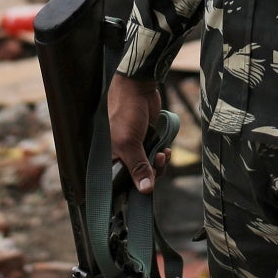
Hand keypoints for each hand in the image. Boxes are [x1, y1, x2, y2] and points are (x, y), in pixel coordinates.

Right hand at [106, 75, 161, 194]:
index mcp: (111, 158)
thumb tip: (145, 189)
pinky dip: (163, 155)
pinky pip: (156, 156)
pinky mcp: (148, 141)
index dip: (134, 186)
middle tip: (157, 162)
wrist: (139, 88)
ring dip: (160, 164)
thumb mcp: (129, 142)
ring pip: (150, 168)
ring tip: (163, 154)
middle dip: (152, 173)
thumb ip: (138, 166)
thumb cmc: (126, 112)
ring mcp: (136, 148)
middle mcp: (122, 155)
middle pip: (139, 177)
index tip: (146, 184)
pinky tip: (166, 149)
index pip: (121, 182)